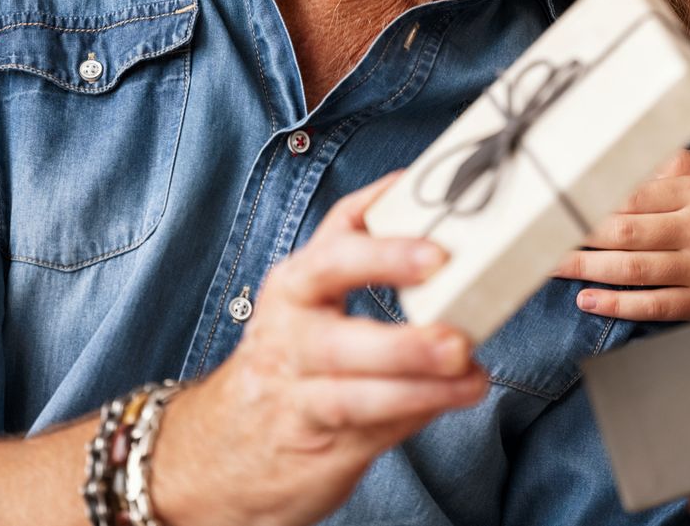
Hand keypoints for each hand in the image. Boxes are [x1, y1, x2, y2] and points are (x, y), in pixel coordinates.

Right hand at [154, 174, 488, 525]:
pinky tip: (454, 396)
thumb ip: (369, 269)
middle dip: (400, 331)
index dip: (381, 242)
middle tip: (455, 335)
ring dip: (419, 382)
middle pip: (338, 330)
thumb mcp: (312, 304)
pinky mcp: (317, 443)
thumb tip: (458, 252)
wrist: (221, 447)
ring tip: (468, 373)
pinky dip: (418, 410)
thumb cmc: (288, 360)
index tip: (433, 245)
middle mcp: (290, 337)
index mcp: (295, 287)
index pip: (332, 254)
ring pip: (355, 391)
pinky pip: (372, 427)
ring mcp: (299, 394)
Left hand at [551, 150, 689, 320]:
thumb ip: (687, 166)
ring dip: (586, 269)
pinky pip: (653, 305)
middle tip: (538, 235)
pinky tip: (588, 300)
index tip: (561, 200)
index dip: (595, 199)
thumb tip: (640, 162)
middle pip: (625, 231)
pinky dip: (617, 305)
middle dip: (577, 234)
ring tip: (550, 266)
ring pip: (632, 270)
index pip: (637, 193)